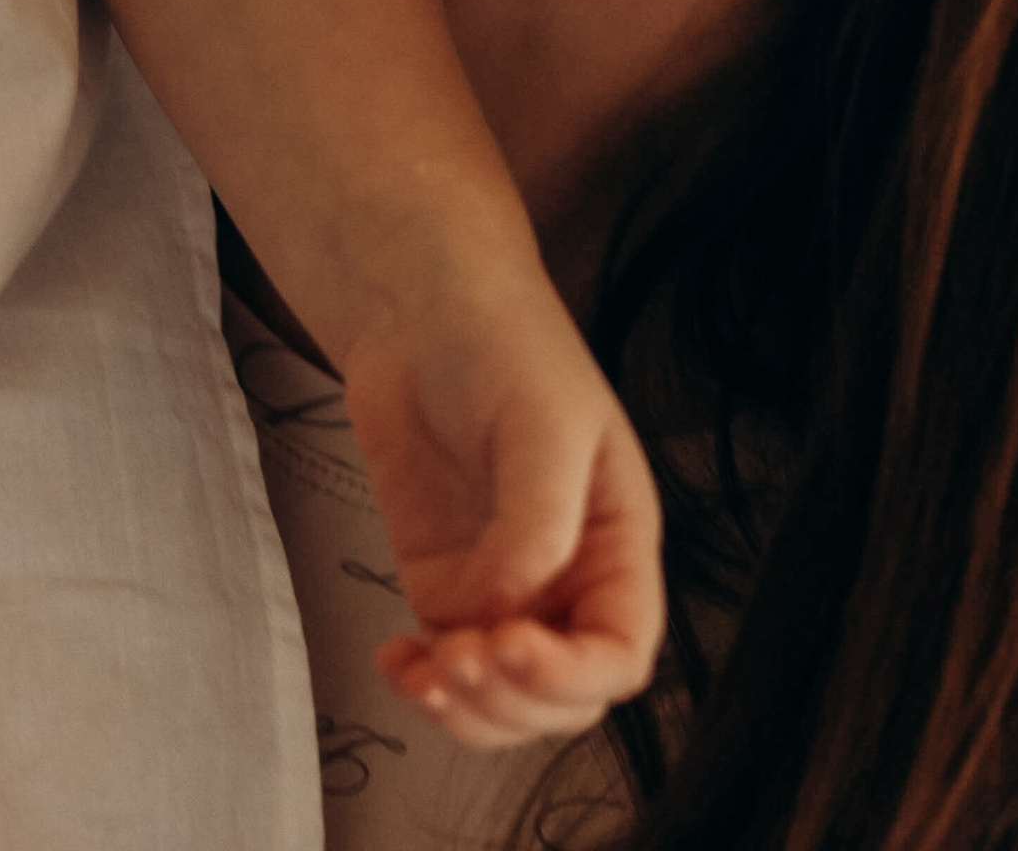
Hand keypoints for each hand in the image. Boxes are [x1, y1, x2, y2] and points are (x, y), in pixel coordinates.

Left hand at [342, 271, 662, 751]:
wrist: (420, 308)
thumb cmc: (503, 342)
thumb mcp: (544, 421)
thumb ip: (538, 522)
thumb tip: (512, 607)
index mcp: (616, 540)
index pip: (621, 651)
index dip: (574, 672)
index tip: (514, 642)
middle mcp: (569, 579)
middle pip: (564, 697)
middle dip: (514, 699)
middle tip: (460, 657)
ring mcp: (504, 591)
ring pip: (504, 701)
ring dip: (467, 710)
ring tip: (425, 671)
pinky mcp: (446, 589)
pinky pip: (444, 669)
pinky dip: (420, 686)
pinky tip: (396, 662)